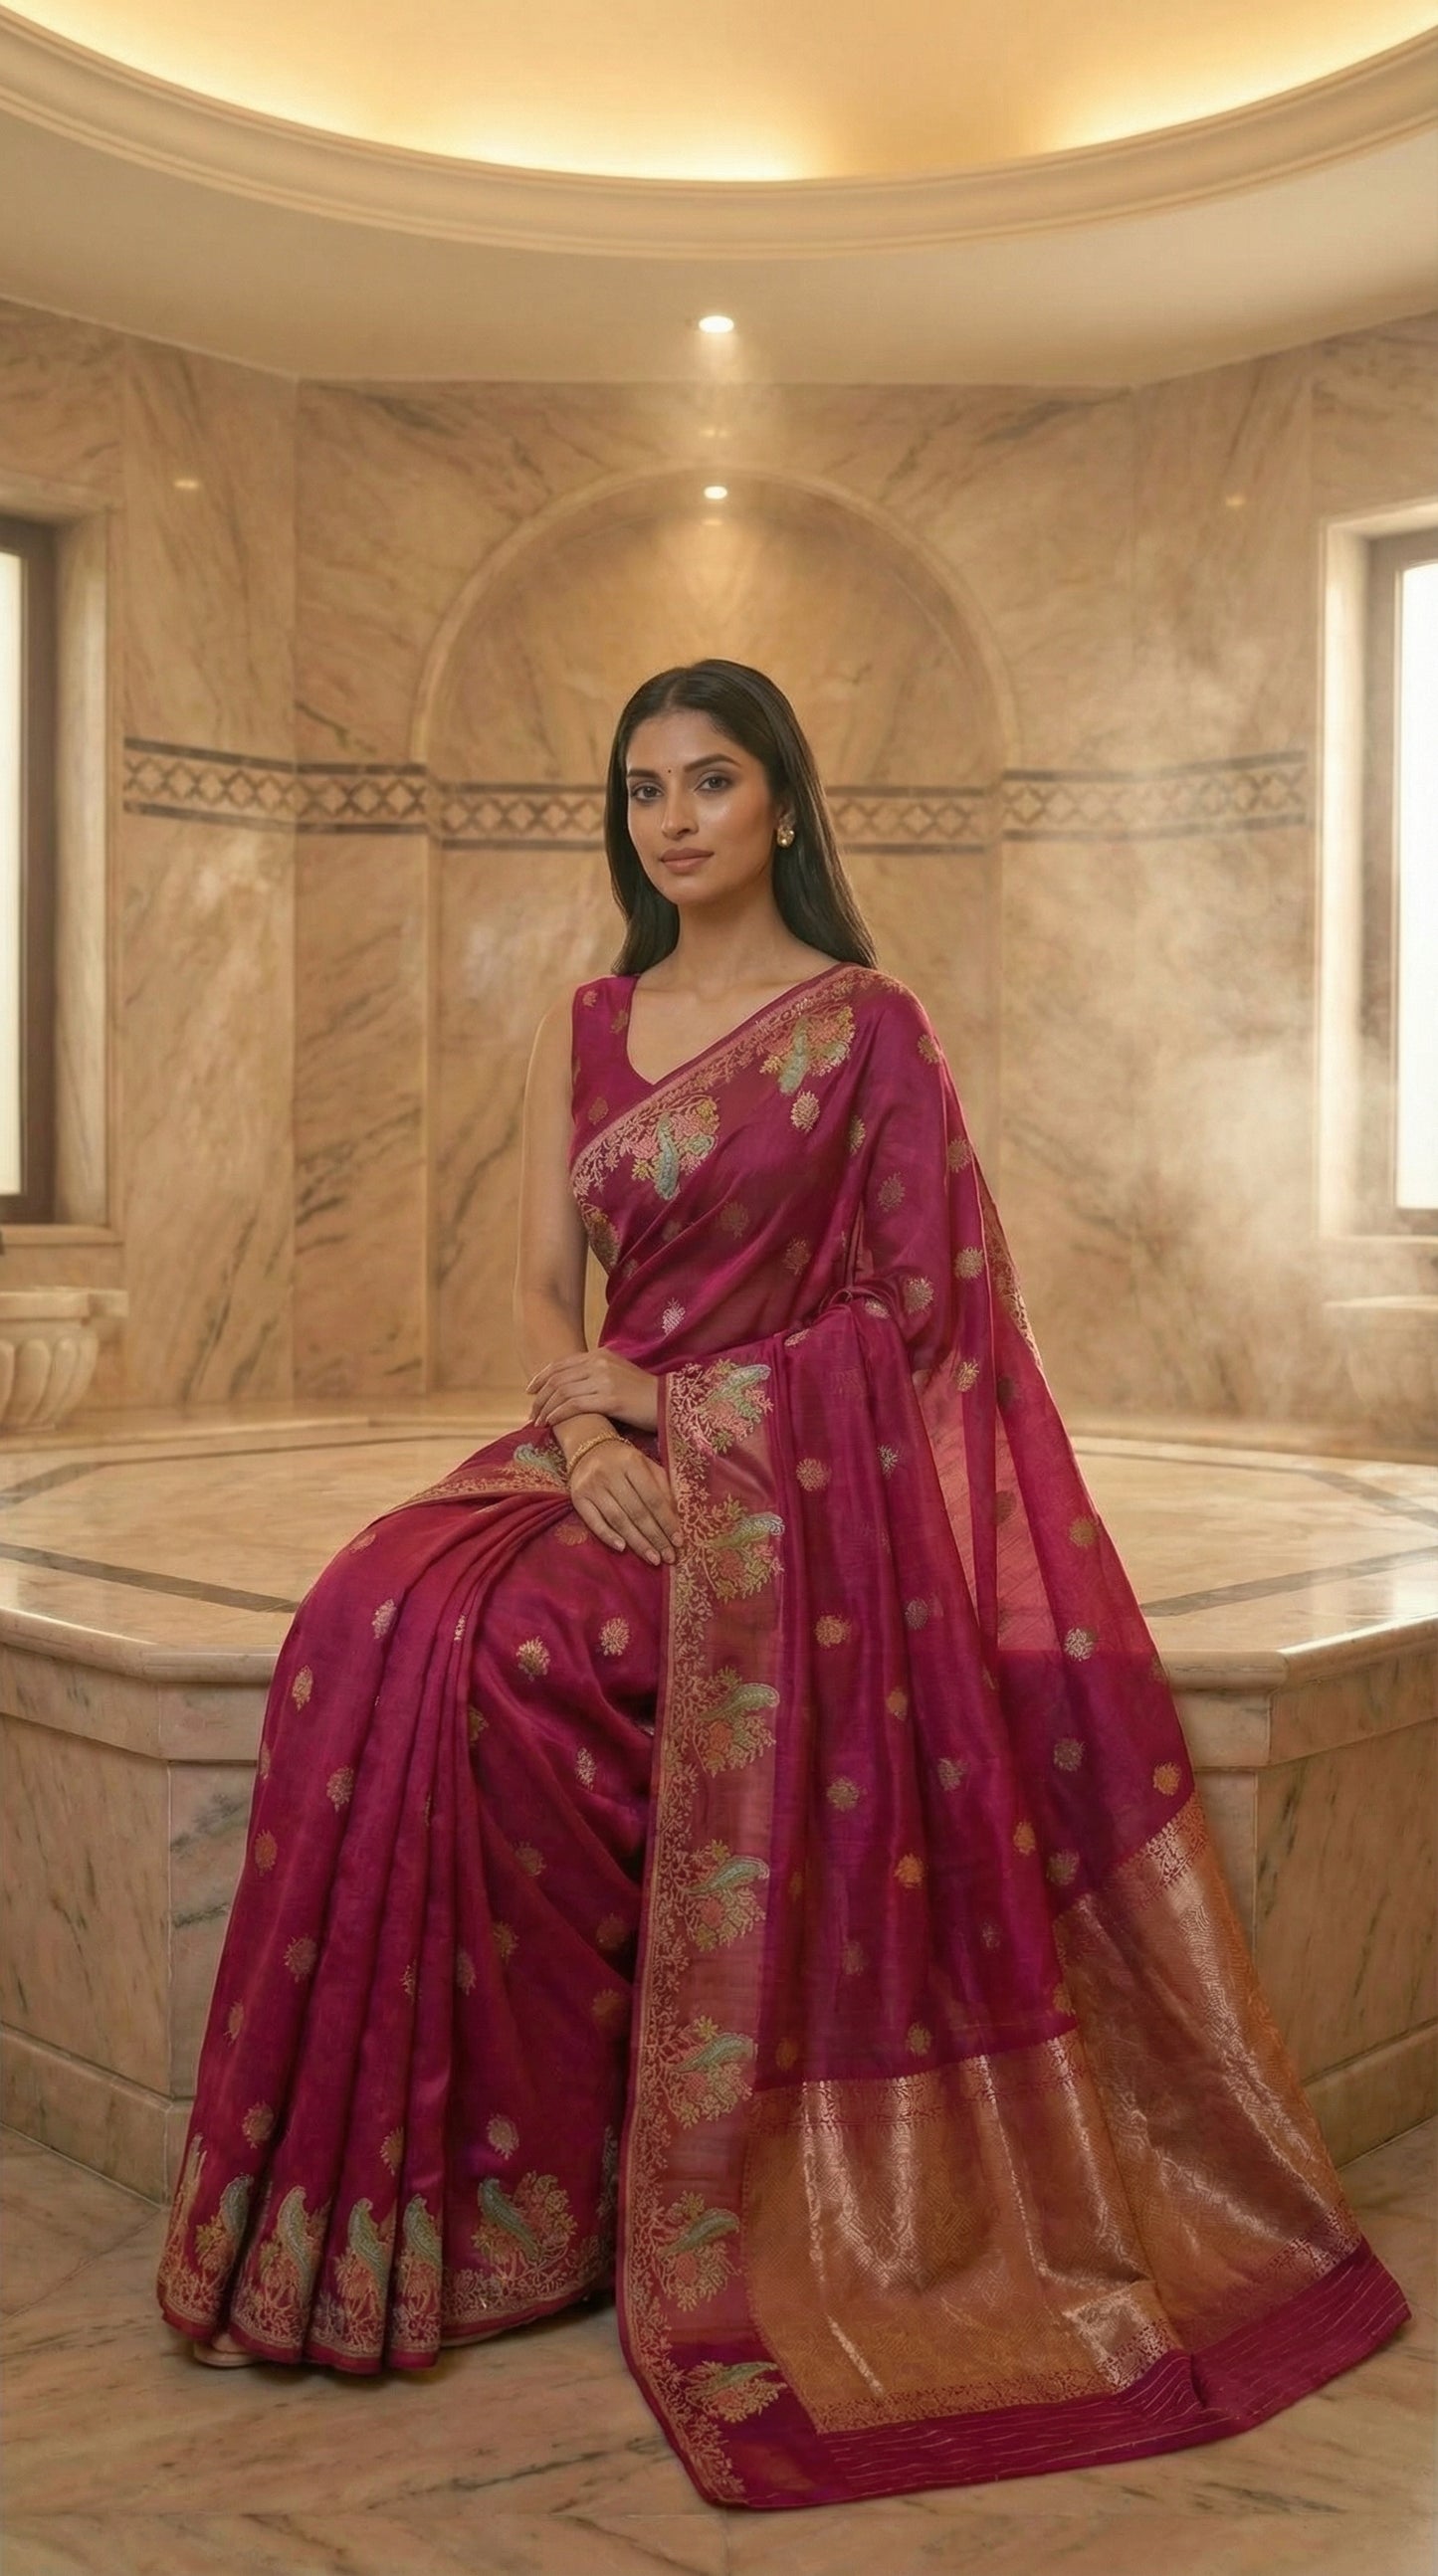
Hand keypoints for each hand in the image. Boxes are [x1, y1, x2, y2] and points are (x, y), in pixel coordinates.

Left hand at [527, 1350, 659, 1433]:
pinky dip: (558, 1414)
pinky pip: (575, 1405)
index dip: (541, 1378)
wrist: (668, 1403)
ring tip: (538, 1421)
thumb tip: (571, 1387)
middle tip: (532, 1412)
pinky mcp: (611, 1399)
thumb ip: (596, 1374)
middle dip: (540, 1396)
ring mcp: (605, 1380)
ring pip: (563, 1392)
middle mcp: (599, 1363)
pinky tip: (551, 1423)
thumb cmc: (644, 1395)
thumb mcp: (618, 1375)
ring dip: (546, 1408)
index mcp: (600, 1355)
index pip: (561, 1364)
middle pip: (558, 1378)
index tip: (530, 1391)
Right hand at [569, 1438, 681, 1564]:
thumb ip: (662, 1487)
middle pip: (637, 1512)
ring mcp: (592, 1487)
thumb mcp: (646, 1465)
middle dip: (655, 1537)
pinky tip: (623, 1548)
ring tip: (652, 1558)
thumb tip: (675, 1518)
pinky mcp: (577, 1498)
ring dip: (637, 1542)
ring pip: (618, 1520)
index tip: (678, 1541)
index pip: (653, 1498)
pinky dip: (608, 1536)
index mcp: (632, 1462)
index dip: (667, 1521)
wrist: (587, 1447)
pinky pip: (594, 1522)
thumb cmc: (624, 1460)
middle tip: (669, 1557)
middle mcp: (610, 1474)